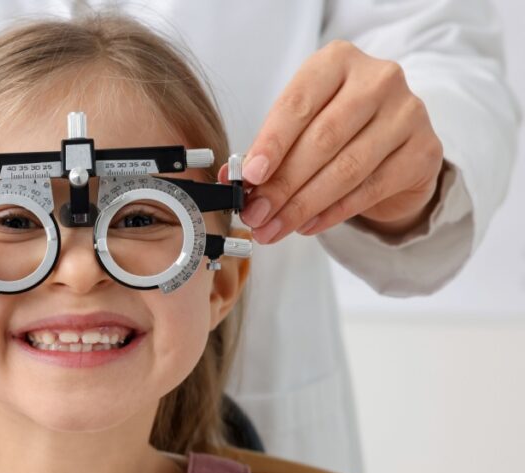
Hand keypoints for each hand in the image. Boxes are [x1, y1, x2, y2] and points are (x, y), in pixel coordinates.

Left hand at [219, 40, 443, 244]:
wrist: (395, 146)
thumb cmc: (339, 129)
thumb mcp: (300, 127)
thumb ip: (268, 149)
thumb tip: (232, 178)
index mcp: (337, 62)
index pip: (298, 103)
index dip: (271, 143)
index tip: (250, 176)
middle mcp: (378, 80)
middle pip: (322, 140)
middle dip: (282, 184)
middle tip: (256, 213)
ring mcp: (407, 113)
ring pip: (346, 169)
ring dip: (302, 205)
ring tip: (273, 228)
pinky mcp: (423, 151)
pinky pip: (370, 189)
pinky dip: (332, 213)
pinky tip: (307, 226)